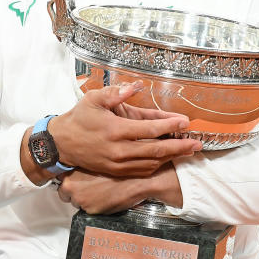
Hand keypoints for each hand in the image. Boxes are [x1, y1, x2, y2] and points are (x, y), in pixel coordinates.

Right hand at [51, 81, 202, 176]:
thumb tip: (136, 86)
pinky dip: (157, 165)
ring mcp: (118, 164)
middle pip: (156, 150)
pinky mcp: (116, 172)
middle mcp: (119, 150)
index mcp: (116, 130)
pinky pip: (142, 171)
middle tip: (197, 143)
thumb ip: (117, 92)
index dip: (170, 126)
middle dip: (180, 147)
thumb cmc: (79, 118)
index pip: (150, 129)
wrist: (62, 144)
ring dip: (172, 157)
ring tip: (188, 150)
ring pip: (151, 162)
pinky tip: (168, 159)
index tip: (186, 122)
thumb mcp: (94, 99)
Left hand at [56, 163, 182, 214]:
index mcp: (72, 170)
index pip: (61, 176)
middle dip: (75, 189)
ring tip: (99, 192)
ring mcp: (79, 199)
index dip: (71, 177)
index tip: (78, 177)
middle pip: (65, 190)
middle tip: (89, 185)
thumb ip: (87, 164)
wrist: (137, 180)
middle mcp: (71, 185)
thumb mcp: (101, 160)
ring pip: (76, 201)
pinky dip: (95, 206)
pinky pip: (88, 209)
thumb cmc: (121, 168)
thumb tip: (82, 167)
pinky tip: (105, 198)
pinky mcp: (90, 210)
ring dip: (84, 198)